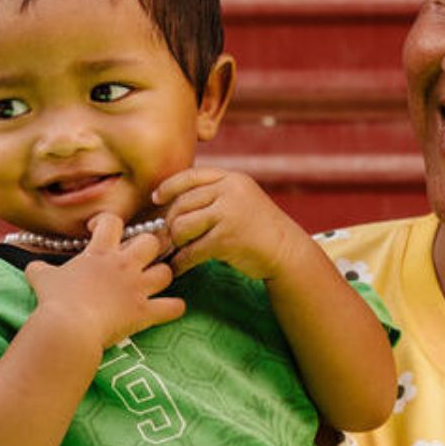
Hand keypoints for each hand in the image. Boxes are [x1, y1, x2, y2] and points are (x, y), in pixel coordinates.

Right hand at [24, 213, 183, 348]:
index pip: (111, 221)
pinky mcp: (144, 312)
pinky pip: (172, 307)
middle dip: (147, 247)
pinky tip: (172, 308)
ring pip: (166, 271)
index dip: (106, 222)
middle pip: (150, 241)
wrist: (68, 327)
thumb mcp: (42, 279)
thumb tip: (32, 267)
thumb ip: (40, 269)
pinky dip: (174, 307)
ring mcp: (137, 288)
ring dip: (162, 276)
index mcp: (100, 253)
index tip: (98, 230)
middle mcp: (124, 265)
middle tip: (137, 257)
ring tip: (154, 282)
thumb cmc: (55, 301)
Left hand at [155, 168, 303, 280]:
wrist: (288, 252)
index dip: (169, 187)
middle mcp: (230, 192)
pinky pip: (191, 251)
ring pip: (182, 227)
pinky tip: (178, 268)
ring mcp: (228, 214)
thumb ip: (216, 195)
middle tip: (169, 238)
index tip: (156, 198)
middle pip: (181, 204)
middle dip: (170, 224)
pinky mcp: (226, 239)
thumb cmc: (261, 230)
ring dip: (176, 243)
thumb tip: (174, 202)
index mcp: (232, 179)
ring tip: (179, 251)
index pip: (191, 177)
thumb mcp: (242, 200)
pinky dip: (181, 263)